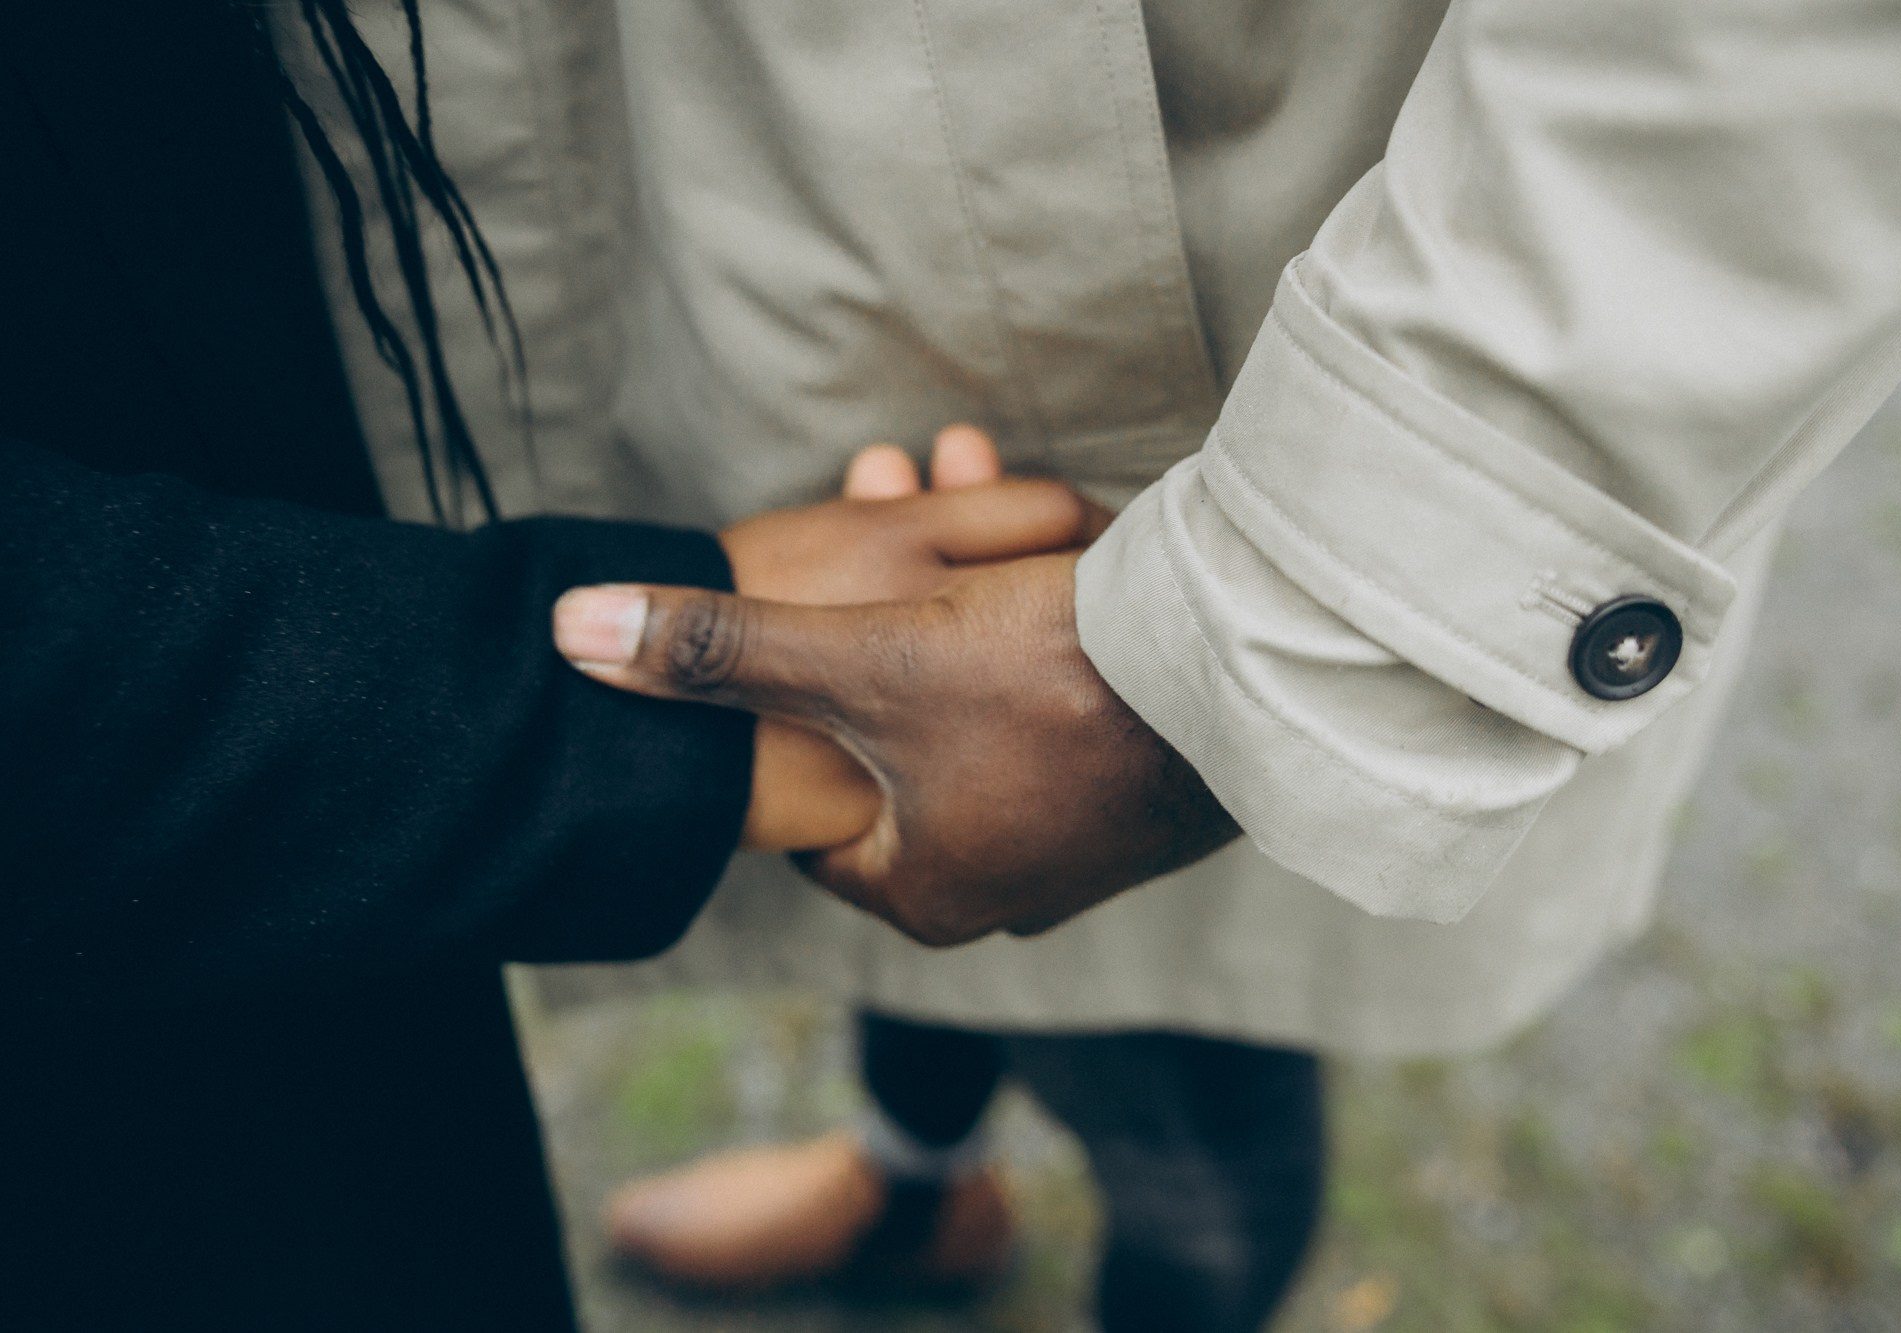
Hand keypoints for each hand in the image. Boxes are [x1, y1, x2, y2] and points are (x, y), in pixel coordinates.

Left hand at [575, 426, 1099, 850]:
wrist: (1250, 677)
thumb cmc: (1050, 686)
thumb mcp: (860, 658)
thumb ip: (718, 650)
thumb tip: (570, 638)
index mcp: (921, 890)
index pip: (810, 812)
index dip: (785, 706)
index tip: (793, 624)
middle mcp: (1002, 890)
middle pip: (897, 738)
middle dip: (881, 616)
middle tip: (882, 507)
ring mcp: (1083, 852)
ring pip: (981, 710)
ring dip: (962, 604)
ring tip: (957, 487)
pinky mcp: (1147, 801)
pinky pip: (1059, 710)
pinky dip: (1040, 634)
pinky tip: (1046, 556)